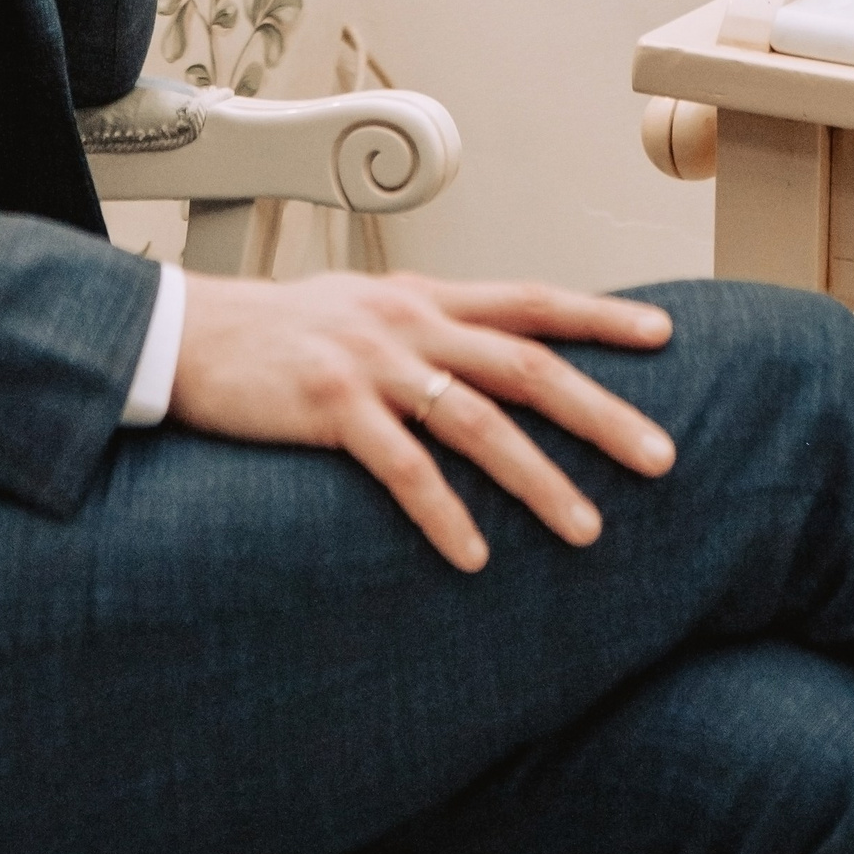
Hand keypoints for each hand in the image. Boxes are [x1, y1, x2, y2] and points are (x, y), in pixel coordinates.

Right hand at [169, 270, 674, 572]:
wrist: (189, 334)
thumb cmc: (281, 335)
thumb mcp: (364, 312)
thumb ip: (428, 328)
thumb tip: (494, 356)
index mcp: (423, 297)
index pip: (531, 299)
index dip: (599, 315)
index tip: (664, 333)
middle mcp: (408, 321)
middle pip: (526, 364)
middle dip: (600, 412)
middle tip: (662, 456)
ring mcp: (371, 361)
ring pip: (477, 421)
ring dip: (539, 478)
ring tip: (588, 529)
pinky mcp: (330, 405)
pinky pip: (402, 467)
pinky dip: (443, 514)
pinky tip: (474, 556)